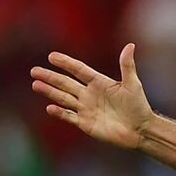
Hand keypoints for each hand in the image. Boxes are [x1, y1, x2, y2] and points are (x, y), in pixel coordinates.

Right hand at [30, 43, 152, 149]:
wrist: (141, 130)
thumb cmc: (139, 106)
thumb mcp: (133, 84)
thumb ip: (127, 65)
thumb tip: (130, 45)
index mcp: (99, 83)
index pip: (79, 70)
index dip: (66, 63)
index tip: (52, 56)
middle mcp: (89, 94)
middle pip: (66, 83)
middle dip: (50, 77)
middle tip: (34, 71)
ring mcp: (86, 109)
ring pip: (64, 98)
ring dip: (50, 91)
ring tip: (36, 84)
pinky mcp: (86, 124)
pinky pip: (69, 117)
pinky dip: (60, 113)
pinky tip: (50, 107)